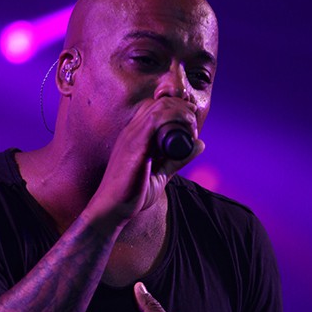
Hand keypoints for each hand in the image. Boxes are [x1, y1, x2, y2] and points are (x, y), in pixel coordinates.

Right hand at [85, 97, 203, 230]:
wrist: (111, 209)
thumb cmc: (132, 195)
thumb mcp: (161, 174)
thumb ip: (177, 160)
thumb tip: (199, 144)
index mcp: (135, 135)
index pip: (155, 107)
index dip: (176, 109)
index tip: (191, 125)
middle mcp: (132, 130)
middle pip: (160, 102)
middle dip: (182, 109)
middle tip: (193, 128)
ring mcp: (132, 135)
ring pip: (160, 106)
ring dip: (182, 113)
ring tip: (192, 129)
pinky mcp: (135, 144)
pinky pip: (156, 118)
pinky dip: (175, 118)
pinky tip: (186, 130)